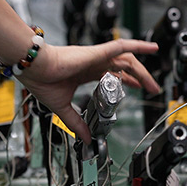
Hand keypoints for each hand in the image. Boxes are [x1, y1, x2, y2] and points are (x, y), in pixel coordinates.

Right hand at [18, 39, 160, 143]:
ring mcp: (96, 56)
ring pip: (126, 60)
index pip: (111, 75)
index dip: (125, 81)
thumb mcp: (63, 108)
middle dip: (138, 79)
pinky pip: (122, 46)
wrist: (33, 68)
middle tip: (151, 90)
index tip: (135, 88)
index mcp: (84, 72)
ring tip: (153, 84)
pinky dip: (138, 46)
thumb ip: (75, 122)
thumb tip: (85, 139)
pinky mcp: (97, 53)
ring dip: (142, 71)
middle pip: (122, 68)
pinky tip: (152, 49)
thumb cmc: (41, 80)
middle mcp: (92, 63)